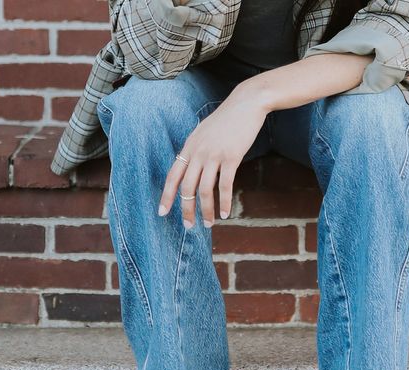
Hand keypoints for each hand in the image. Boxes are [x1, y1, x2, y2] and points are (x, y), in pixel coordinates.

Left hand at [158, 85, 268, 227]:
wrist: (246, 103)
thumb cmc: (227, 119)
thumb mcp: (204, 132)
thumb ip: (197, 150)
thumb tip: (192, 167)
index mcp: (189, 147)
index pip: (172, 175)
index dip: (167, 196)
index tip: (162, 212)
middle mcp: (198, 152)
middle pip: (186, 187)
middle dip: (186, 210)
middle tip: (189, 226)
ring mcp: (214, 155)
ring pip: (205, 190)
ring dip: (206, 210)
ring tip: (208, 224)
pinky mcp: (231, 157)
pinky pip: (225, 185)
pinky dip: (224, 202)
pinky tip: (225, 214)